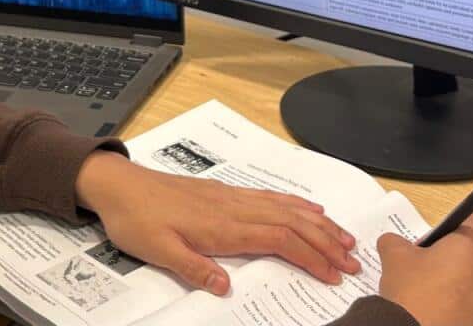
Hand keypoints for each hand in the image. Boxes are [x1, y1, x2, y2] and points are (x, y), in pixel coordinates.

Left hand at [74, 152, 358, 295]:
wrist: (119, 186)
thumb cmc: (136, 219)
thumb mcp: (158, 251)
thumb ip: (194, 268)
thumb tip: (227, 287)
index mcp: (222, 226)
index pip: (279, 240)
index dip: (310, 256)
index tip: (333, 274)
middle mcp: (233, 207)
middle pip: (292, 222)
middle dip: (326, 242)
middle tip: (353, 262)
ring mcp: (232, 197)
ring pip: (286, 208)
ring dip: (319, 223)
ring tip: (345, 238)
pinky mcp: (225, 193)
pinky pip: (270, 197)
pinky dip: (296, 204)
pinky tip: (309, 209)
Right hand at [377, 214, 472, 325]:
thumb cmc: (413, 293)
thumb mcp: (394, 255)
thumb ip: (396, 240)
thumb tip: (395, 243)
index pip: (470, 220)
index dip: (449, 229)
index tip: (435, 241)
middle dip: (459, 255)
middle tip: (432, 268)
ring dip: (469, 278)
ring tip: (441, 292)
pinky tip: (450, 308)